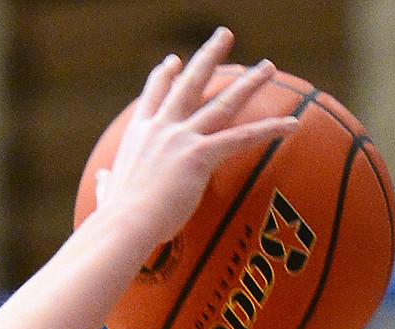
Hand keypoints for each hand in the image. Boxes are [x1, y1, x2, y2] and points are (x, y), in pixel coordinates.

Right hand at [94, 29, 298, 257]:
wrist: (122, 226)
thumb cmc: (113, 219)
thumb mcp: (106, 193)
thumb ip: (107, 182)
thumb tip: (101, 180)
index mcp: (139, 136)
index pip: (154, 96)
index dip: (164, 76)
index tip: (173, 61)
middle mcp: (161, 128)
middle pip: (190, 84)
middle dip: (209, 56)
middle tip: (225, 36)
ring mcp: (181, 139)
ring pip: (222, 103)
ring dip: (248, 82)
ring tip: (268, 66)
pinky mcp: (199, 157)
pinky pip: (242, 139)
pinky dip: (269, 131)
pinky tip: (292, 124)